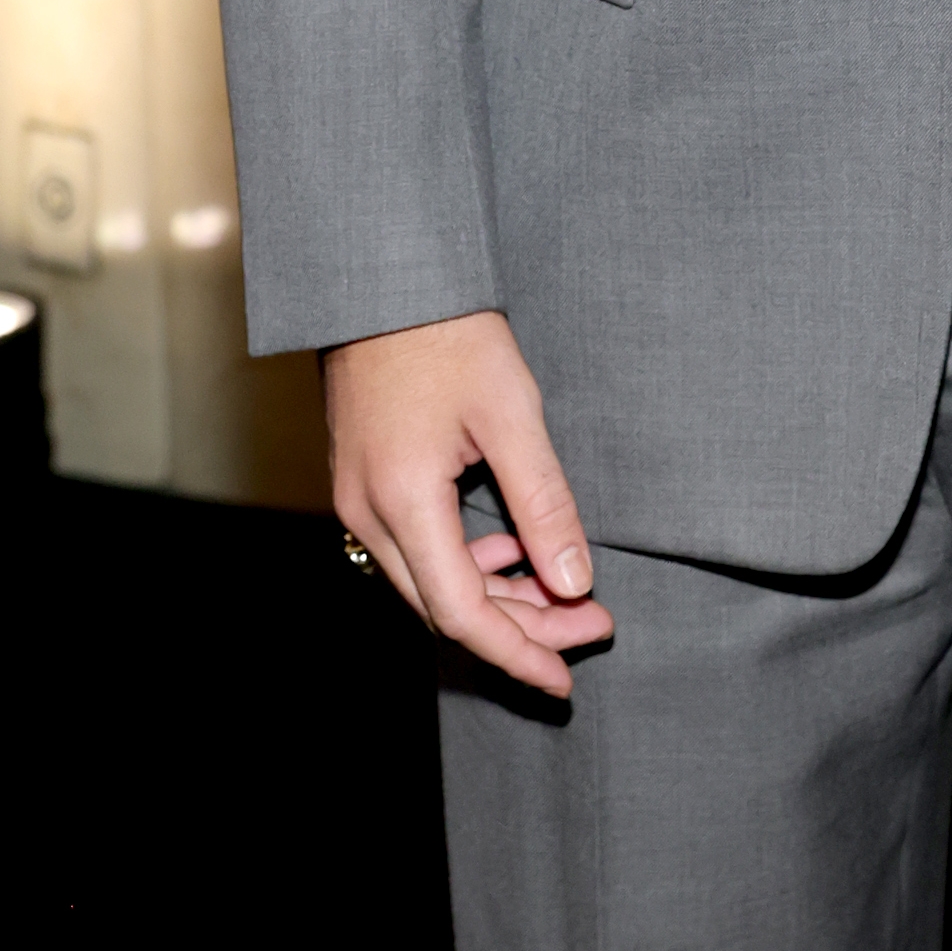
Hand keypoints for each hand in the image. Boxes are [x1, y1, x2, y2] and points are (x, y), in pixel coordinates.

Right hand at [325, 310, 614, 697]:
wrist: (385, 273)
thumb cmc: (448, 331)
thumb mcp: (512, 413)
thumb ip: (544, 503)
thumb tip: (576, 582)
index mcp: (402, 501)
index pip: (461, 614)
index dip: (517, 654)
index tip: (566, 677)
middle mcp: (367, 512)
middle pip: (444, 608)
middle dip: (521, 628)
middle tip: (593, 626)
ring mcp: (358, 497)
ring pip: (429, 582)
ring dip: (497, 597)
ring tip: (567, 594)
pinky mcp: (365, 479)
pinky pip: (416, 549)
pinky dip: (467, 563)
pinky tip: (512, 551)